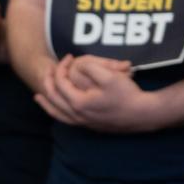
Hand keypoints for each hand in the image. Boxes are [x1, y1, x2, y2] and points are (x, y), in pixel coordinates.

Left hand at [35, 54, 158, 132]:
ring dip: (46, 103)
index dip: (61, 67)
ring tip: (38, 96)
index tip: (69, 56)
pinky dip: (57, 113)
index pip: (60, 82)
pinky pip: (67, 121)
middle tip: (49, 69)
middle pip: (54, 98)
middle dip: (49, 82)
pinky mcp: (91, 127)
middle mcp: (77, 116)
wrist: (146, 115)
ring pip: (57, 113)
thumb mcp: (108, 75)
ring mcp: (84, 123)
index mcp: (78, 103)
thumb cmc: (128, 95)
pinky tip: (58, 109)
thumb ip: (89, 67)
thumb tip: (76, 63)